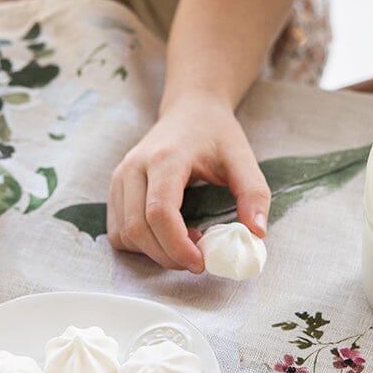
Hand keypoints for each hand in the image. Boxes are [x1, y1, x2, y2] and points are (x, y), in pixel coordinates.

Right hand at [108, 96, 269, 270]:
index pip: (159, 211)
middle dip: (167, 256)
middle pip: (138, 228)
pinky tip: (166, 236)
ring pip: (124, 234)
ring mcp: (120, 178)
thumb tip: (257, 234)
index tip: (201, 262)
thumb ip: (253, 194)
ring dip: (153, 252)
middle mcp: (135, 167)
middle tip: (198, 261)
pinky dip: (141, 245)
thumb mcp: (243, 159)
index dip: (177, 245)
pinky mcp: (115, 189)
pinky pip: (119, 231)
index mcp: (166, 158)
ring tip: (185, 243)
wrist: (189, 110)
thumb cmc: (215, 133)